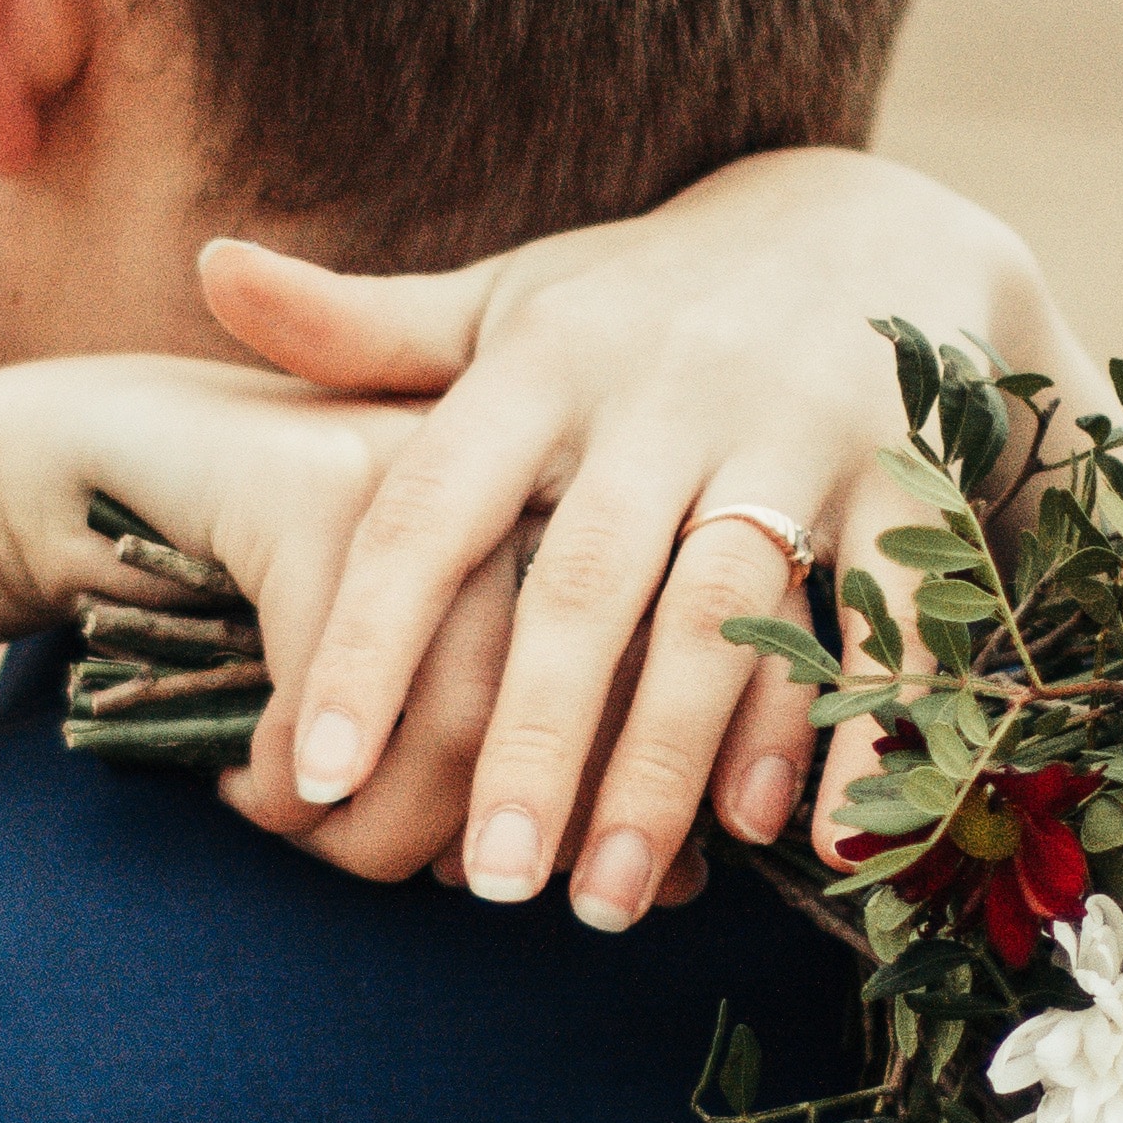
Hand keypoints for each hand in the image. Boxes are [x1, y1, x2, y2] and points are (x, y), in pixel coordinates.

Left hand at [195, 148, 1093, 921]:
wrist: (883, 226)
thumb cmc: (653, 304)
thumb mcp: (518, 301)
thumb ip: (370, 331)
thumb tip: (211, 271)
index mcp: (548, 361)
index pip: (431, 508)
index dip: (369, 643)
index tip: (313, 774)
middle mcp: (670, 392)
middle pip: (585, 588)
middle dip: (536, 743)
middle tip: (490, 888)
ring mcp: (798, 434)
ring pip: (727, 618)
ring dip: (672, 765)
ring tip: (611, 896)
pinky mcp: (912, 476)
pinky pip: (883, 616)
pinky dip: (849, 724)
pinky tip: (806, 838)